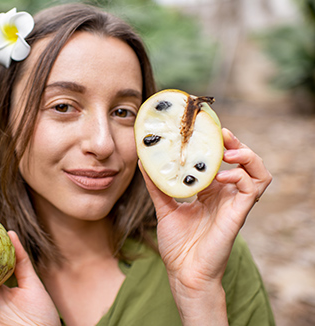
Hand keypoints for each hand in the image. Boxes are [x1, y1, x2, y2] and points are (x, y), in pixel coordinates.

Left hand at [139, 128, 271, 323]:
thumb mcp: (163, 208)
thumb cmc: (177, 245)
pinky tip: (221, 176)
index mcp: (209, 192)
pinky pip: (253, 188)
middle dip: (234, 143)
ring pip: (257, 171)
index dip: (216, 144)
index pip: (219, 161)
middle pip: (241, 161)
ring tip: (228, 150)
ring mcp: (234, 204)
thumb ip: (156, 185)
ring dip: (247, 156)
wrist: (184, 273)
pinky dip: (240, 176)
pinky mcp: (239, 214)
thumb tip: (144, 160)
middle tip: (220, 132)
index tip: (203, 128)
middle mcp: (225, 195)